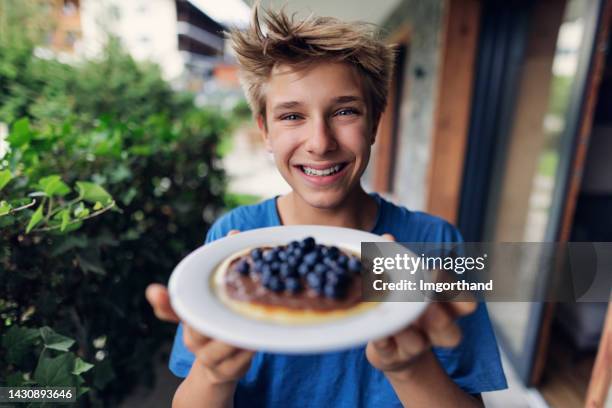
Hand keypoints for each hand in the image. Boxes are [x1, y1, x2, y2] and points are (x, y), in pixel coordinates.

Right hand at [145, 230, 253, 384]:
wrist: (222, 367)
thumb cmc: (218, 324)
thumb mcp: (216, 299)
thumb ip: (222, 269)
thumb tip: (234, 233)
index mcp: (189, 318)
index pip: (173, 309)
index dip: (162, 302)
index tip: (154, 291)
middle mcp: (193, 338)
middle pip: (200, 327)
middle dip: (217, 316)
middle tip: (235, 302)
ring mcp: (209, 357)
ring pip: (224, 344)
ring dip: (239, 332)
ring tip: (252, 318)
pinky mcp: (228, 371)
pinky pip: (240, 359)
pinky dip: (251, 347)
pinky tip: (260, 337)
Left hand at [366, 234, 476, 379]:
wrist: (392, 347)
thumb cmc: (402, 304)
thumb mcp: (401, 282)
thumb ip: (396, 260)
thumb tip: (387, 238)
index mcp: (444, 309)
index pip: (466, 304)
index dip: (455, 290)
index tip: (435, 272)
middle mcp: (434, 331)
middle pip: (451, 334)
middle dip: (439, 318)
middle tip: (422, 302)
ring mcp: (414, 346)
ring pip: (418, 344)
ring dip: (407, 330)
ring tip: (396, 318)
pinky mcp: (391, 355)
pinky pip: (388, 351)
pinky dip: (382, 340)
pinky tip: (376, 331)